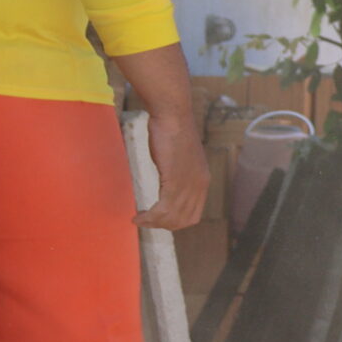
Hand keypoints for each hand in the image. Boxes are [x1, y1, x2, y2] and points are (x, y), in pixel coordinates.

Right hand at [136, 108, 208, 230]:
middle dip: (163, 225)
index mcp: (203, 181)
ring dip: (153, 223)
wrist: (172, 115)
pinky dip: (149, 217)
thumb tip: (165, 184)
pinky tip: (138, 216)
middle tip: (145, 221)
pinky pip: (163, 209)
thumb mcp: (180, 158)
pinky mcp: (175, 181)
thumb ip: (178, 174)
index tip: (158, 219)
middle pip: (183, 220)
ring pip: (172, 217)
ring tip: (139, 220)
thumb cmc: (172, 131)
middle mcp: (200, 185)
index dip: (175, 222)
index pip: (193, 215)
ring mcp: (189, 184)